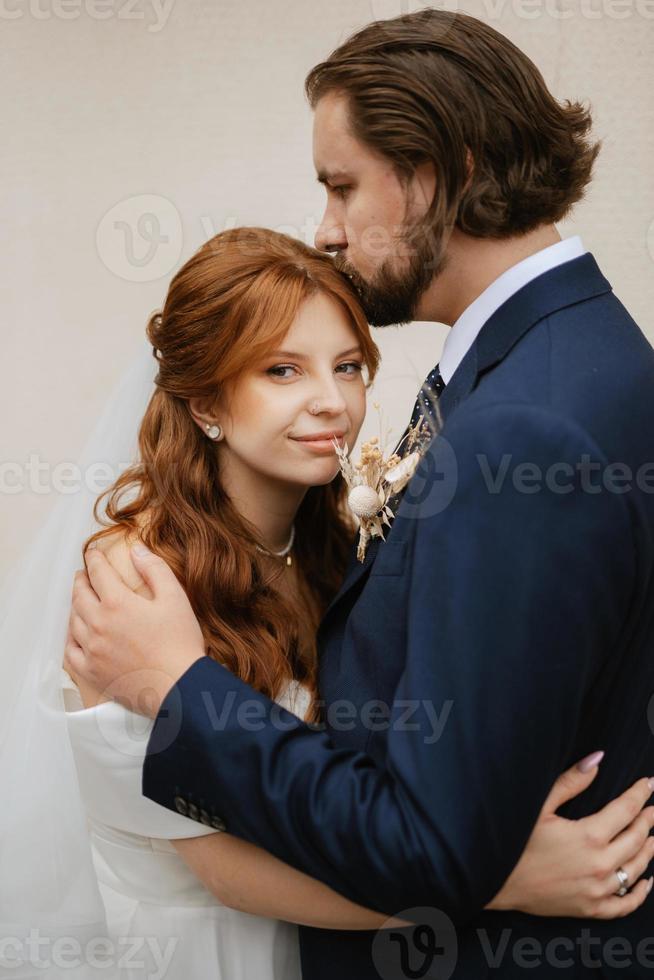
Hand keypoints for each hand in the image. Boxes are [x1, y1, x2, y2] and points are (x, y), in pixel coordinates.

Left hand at [64, 545, 205, 717]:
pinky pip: (70, 651)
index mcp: (117, 603)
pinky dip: (70, 638)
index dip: (94, 559)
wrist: (179, 686)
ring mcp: (92, 650)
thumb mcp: (175, 597)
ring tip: (81, 601)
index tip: (92, 553)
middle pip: (80, 595)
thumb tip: (137, 549)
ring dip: (75, 606)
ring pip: (73, 621)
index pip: (98, 573)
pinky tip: (76, 635)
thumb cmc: (180, 642)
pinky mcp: (92, 671)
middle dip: (80, 581)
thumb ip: (154, 569)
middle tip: (83, 575)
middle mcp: (98, 624)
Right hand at [487, 755, 653, 917]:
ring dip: (648, 849)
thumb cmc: (515, 840)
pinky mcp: (590, 909)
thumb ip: (571, 782)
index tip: (650, 783)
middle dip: (648, 819)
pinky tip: (646, 881)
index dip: (640, 794)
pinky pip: (625, 905)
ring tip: (653, 836)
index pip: (626, 810)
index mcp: (589, 835)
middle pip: (637, 838)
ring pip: (636, 869)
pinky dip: (640, 893)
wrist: (495, 881)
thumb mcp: (540, 805)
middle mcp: (600, 864)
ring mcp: (597, 890)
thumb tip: (598, 759)